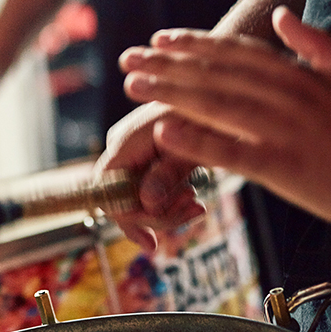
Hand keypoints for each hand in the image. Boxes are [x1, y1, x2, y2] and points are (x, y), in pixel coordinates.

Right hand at [93, 101, 206, 251]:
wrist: (222, 88)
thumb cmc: (209, 111)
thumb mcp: (195, 144)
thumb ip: (168, 173)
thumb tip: (146, 202)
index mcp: (125, 142)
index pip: (108, 195)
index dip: (128, 221)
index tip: (152, 243)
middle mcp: (121, 148)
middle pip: (125, 202)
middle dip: (159, 215)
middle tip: (196, 210)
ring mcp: (132, 152)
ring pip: (140, 198)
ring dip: (169, 208)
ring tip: (197, 203)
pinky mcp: (146, 155)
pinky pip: (150, 188)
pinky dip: (171, 197)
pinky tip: (192, 195)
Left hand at [119, 7, 330, 229]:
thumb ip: (317, 47)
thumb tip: (287, 17)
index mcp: (303, 77)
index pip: (239, 53)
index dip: (196, 45)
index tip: (161, 39)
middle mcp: (290, 98)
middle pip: (219, 75)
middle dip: (169, 65)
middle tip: (129, 59)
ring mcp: (288, 132)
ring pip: (219, 105)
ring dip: (172, 93)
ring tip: (135, 84)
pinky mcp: (288, 169)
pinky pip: (234, 152)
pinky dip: (198, 141)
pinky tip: (166, 133)